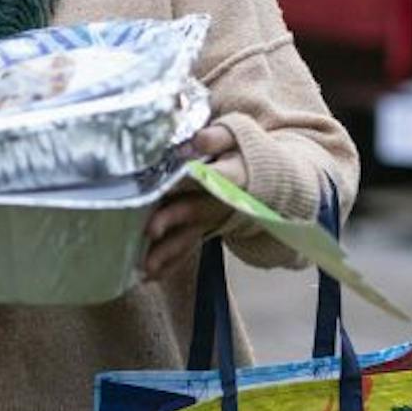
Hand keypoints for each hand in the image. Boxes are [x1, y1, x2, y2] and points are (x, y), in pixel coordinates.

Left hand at [142, 122, 247, 282]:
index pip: (209, 176)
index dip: (189, 180)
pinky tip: (149, 275)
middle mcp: (220, 200)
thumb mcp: (238, 135)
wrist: (264, 179)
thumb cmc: (242, 151)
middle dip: (173, 220)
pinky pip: (186, 248)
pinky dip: (169, 263)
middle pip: (196, 210)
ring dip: (168, 251)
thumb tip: (198, 140)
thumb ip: (218, 136)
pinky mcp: (203, 230)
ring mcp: (211, 219)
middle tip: (151, 230)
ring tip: (147, 266)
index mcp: (231, 173)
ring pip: (189, 235)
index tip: (167, 183)